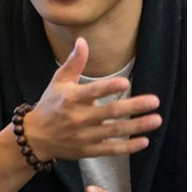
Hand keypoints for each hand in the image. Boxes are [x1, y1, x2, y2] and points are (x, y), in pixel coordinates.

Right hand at [22, 37, 162, 162]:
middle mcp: (78, 117)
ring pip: (114, 131)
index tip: (125, 82)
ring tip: (156, 119)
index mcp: (71, 98)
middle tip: (154, 101)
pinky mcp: (88, 150)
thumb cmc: (50, 105)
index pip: (92, 92)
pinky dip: (128, 147)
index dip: (108, 88)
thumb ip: (74, 63)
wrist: (35, 137)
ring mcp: (84, 136)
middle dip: (134, 106)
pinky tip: (144, 141)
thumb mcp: (58, 81)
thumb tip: (83, 41)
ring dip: (137, 126)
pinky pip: (111, 150)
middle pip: (109, 112)